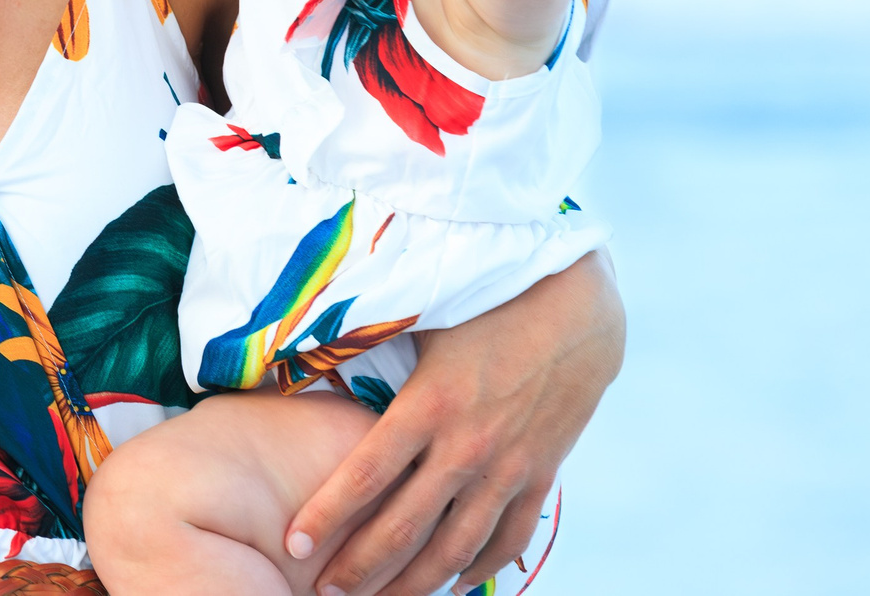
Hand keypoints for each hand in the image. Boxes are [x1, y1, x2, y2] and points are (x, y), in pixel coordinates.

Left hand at [284, 252, 623, 595]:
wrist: (576, 308)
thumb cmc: (485, 303)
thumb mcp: (422, 321)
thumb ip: (371, 349)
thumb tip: (304, 360)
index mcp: (429, 405)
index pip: (365, 476)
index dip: (326, 517)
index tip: (293, 547)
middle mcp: (468, 446)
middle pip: (405, 528)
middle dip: (361, 568)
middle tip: (325, 594)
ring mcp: (509, 467)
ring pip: (457, 548)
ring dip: (416, 583)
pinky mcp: (541, 475)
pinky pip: (508, 538)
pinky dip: (480, 568)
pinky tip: (454, 584)